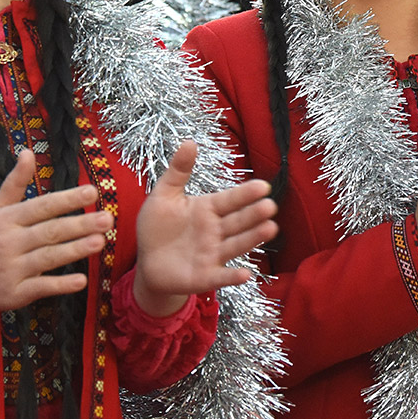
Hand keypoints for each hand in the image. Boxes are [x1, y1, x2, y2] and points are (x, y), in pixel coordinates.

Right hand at [0, 150, 112, 330]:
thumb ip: (15, 183)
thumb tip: (28, 151)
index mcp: (7, 220)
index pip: (42, 206)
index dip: (67, 199)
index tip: (93, 192)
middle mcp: (9, 243)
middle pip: (49, 232)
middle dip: (80, 225)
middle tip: (107, 218)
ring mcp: (12, 269)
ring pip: (48, 258)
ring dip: (75, 250)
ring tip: (101, 241)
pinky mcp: (15, 294)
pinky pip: (41, 287)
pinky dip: (60, 285)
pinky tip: (82, 280)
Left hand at [132, 140, 277, 316]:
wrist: (147, 262)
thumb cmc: (157, 227)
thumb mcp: (164, 196)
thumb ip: (178, 171)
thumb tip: (189, 142)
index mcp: (207, 209)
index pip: (229, 199)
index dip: (245, 193)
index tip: (263, 186)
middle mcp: (216, 231)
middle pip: (238, 221)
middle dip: (254, 214)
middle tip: (270, 206)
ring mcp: (213, 254)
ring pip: (236, 245)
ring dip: (252, 238)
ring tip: (270, 229)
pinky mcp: (205, 276)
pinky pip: (221, 276)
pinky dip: (233, 276)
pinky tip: (247, 274)